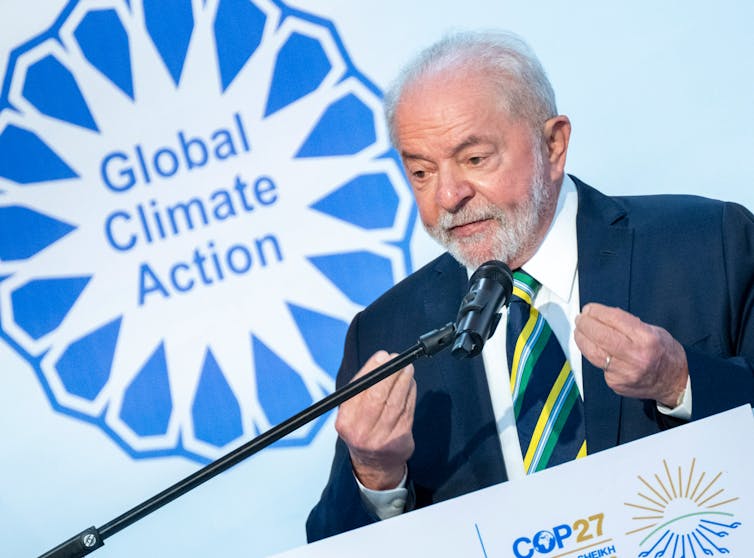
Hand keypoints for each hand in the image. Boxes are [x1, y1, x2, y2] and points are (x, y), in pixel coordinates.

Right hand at [335, 350, 415, 489]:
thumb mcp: (352, 413)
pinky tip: (410, 384)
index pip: (359, 390)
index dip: (372, 370)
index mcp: (345, 421)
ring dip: (403, 382)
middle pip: (378, 396)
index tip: (382, 356)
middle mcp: (361, 432)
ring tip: (407, 369)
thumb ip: (362, 390)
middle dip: (390, 374)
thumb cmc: (362, 429)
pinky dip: (410, 394)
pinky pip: (407, 412)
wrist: (373, 465)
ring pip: (396, 403)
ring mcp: (381, 439)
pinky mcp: (400, 442)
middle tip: (397, 360)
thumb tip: (381, 361)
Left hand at [574, 303, 687, 406]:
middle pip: (600, 336)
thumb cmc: (666, 355)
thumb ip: (630, 324)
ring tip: (579, 331)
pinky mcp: (616, 383)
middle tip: (580, 319)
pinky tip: (591, 347)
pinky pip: (598, 365)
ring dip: (582, 339)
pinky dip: (592, 354)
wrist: (675, 383)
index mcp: (647, 339)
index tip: (589, 309)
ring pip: (593, 352)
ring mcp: (624, 372)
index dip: (597, 312)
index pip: (614, 319)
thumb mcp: (655, 331)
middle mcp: (635, 356)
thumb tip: (604, 316)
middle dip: (585, 324)